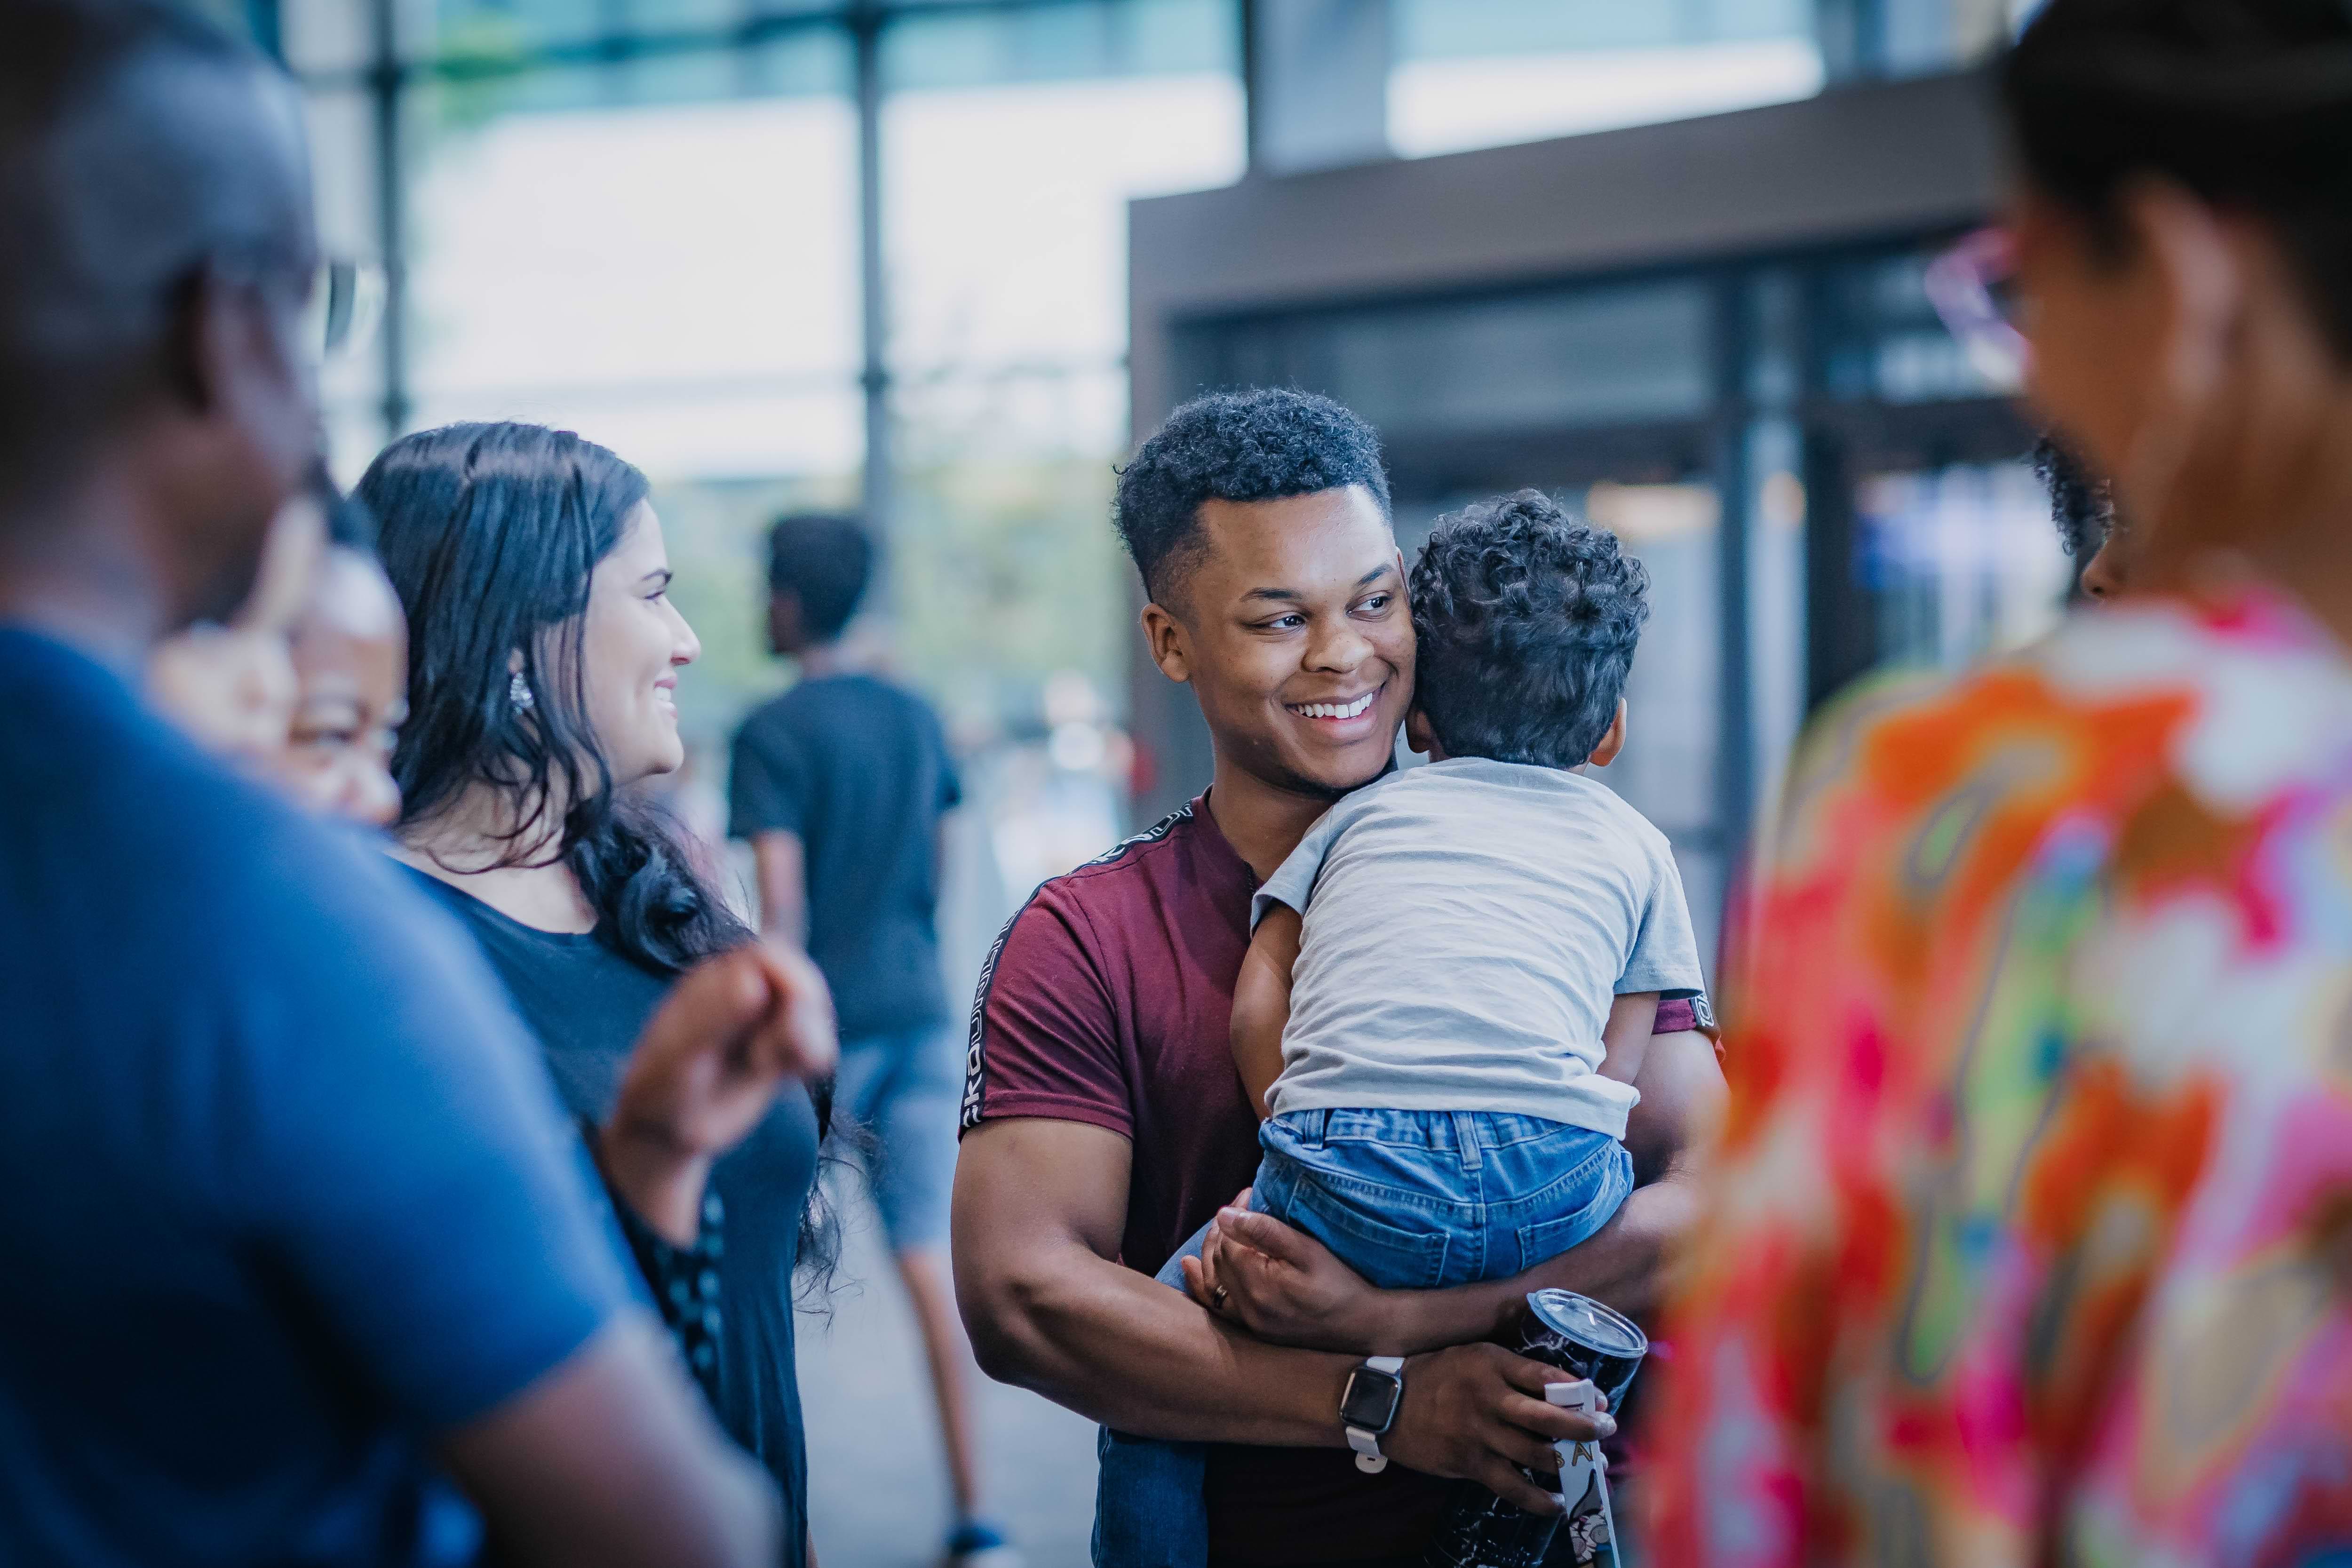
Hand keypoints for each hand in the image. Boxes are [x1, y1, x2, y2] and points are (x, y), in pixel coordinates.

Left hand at [598, 940, 837, 1242]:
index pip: (770, 955)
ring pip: (817, 1012)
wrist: (664, 1130)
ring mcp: (767, 1021)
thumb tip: (753, 982)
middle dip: (802, 1015)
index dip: (790, 977)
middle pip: (804, 979)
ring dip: (806, 1041)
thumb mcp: (678, 1056)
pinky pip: (820, 1042)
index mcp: (717, 978)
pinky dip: (812, 1058)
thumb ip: (714, 1018)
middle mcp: (748, 991)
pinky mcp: (784, 1050)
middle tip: (766, 1057)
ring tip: (764, 1068)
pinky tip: (783, 1077)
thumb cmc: (659, 1088)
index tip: (791, 1010)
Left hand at [1181, 1193, 1398, 1354]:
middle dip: (1223, 1228)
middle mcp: (1246, 1307)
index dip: (1235, 1214)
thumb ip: (1266, 1232)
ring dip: (1211, 1251)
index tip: (1250, 1193)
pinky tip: (1191, 1268)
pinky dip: (1203, 1285)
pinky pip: (1217, 1306)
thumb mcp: (1308, 1251)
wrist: (1364, 1326)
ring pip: (1213, 1280)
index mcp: (1258, 1285)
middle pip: (1217, 1259)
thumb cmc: (1341, 1284)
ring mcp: (1249, 1322)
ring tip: (1219, 1227)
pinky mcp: (1255, 1329)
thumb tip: (1223, 1214)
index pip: (1228, 1240)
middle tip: (1241, 1205)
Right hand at [1377, 1343, 1614, 1515]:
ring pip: (1534, 1453)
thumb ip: (1510, 1370)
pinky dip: (1538, 1498)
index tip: (1602, 1401)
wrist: (1387, 1403)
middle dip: (1583, 1427)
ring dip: (1568, 1463)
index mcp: (1490, 1363)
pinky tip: (1557, 1502)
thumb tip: (1559, 1390)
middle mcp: (1487, 1397)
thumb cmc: (1436, 1376)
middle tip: (1605, 1431)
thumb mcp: (1472, 1357)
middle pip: (1546, 1417)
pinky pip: (1511, 1485)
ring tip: (1592, 1468)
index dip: (1579, 1391)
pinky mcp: (1468, 1462)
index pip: (1544, 1376)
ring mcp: (1478, 1433)